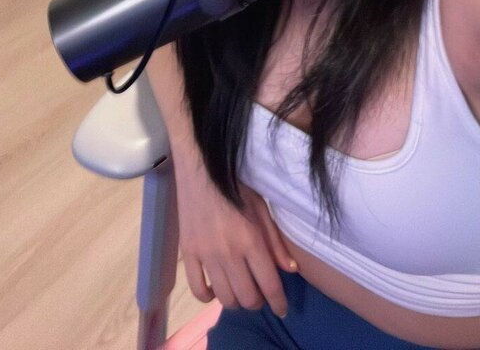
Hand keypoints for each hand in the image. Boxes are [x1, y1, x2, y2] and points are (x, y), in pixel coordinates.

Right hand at [176, 166, 297, 317]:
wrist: (200, 169)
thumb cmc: (236, 184)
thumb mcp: (261, 207)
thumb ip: (275, 241)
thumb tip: (291, 270)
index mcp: (251, 239)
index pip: (269, 284)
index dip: (278, 302)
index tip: (282, 310)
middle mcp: (229, 253)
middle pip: (247, 297)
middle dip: (258, 302)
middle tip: (261, 295)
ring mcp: (206, 255)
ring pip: (224, 298)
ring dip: (236, 301)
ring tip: (240, 292)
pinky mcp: (188, 254)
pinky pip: (197, 289)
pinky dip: (208, 296)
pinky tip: (216, 289)